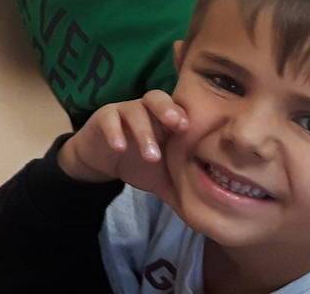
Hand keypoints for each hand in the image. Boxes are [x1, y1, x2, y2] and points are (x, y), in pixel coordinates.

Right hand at [57, 90, 186, 206]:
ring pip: (135, 110)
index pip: (180, 109)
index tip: (193, 131)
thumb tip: (207, 212)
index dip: (187, 115)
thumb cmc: (139, 166)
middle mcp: (147, 111)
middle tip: (178, 126)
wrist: (102, 162)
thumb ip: (183, 189)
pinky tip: (120, 148)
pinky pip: (109, 119)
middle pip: (158, 98)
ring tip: (151, 157)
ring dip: (144, 131)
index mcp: (166, 122)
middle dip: (168, 109)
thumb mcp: (163, 179)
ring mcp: (124, 111)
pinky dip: (115, 131)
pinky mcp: (104, 118)